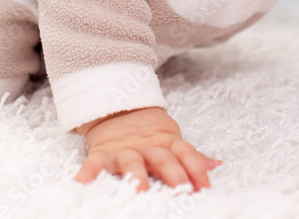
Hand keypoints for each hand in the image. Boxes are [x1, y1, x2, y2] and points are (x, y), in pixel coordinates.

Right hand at [73, 106, 221, 193]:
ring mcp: (124, 150)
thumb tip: (216, 166)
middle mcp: (147, 147)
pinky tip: (82, 186)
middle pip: (163, 158)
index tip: (204, 186)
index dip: (196, 168)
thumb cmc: (149, 133)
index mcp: (166, 142)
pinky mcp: (102, 154)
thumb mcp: (171, 140)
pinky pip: (93, 165)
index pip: (185, 152)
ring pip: (132, 162)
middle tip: (181, 190)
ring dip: (137, 176)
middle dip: (173, 174)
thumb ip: (190, 157)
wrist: (118, 107)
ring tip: (140, 191)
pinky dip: (87, 175)